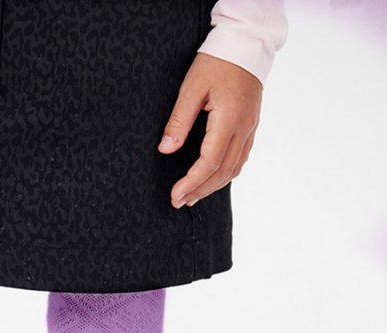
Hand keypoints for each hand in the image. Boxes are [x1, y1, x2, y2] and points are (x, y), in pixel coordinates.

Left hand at [158, 52, 262, 208]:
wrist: (245, 45)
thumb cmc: (216, 63)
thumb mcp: (191, 89)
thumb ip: (178, 121)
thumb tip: (166, 149)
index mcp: (229, 119)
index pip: (210, 162)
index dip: (192, 182)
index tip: (175, 195)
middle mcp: (244, 127)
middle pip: (223, 171)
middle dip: (200, 190)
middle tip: (178, 202)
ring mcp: (251, 128)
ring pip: (234, 168)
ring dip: (212, 186)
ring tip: (191, 197)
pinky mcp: (251, 126)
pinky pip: (240, 158)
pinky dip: (224, 174)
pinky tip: (211, 180)